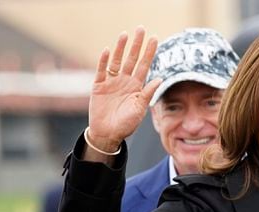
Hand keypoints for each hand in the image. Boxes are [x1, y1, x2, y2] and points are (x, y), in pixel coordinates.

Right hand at [87, 27, 162, 152]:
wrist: (108, 134)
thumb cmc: (126, 124)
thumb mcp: (139, 109)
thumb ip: (147, 94)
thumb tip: (160, 79)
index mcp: (136, 87)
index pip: (144, 66)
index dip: (149, 53)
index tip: (155, 39)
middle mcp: (125, 81)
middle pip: (131, 59)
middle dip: (137, 45)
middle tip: (141, 29)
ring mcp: (111, 82)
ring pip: (116, 61)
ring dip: (120, 48)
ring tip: (125, 35)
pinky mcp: (98, 86)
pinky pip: (101, 71)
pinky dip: (103, 61)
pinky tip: (107, 50)